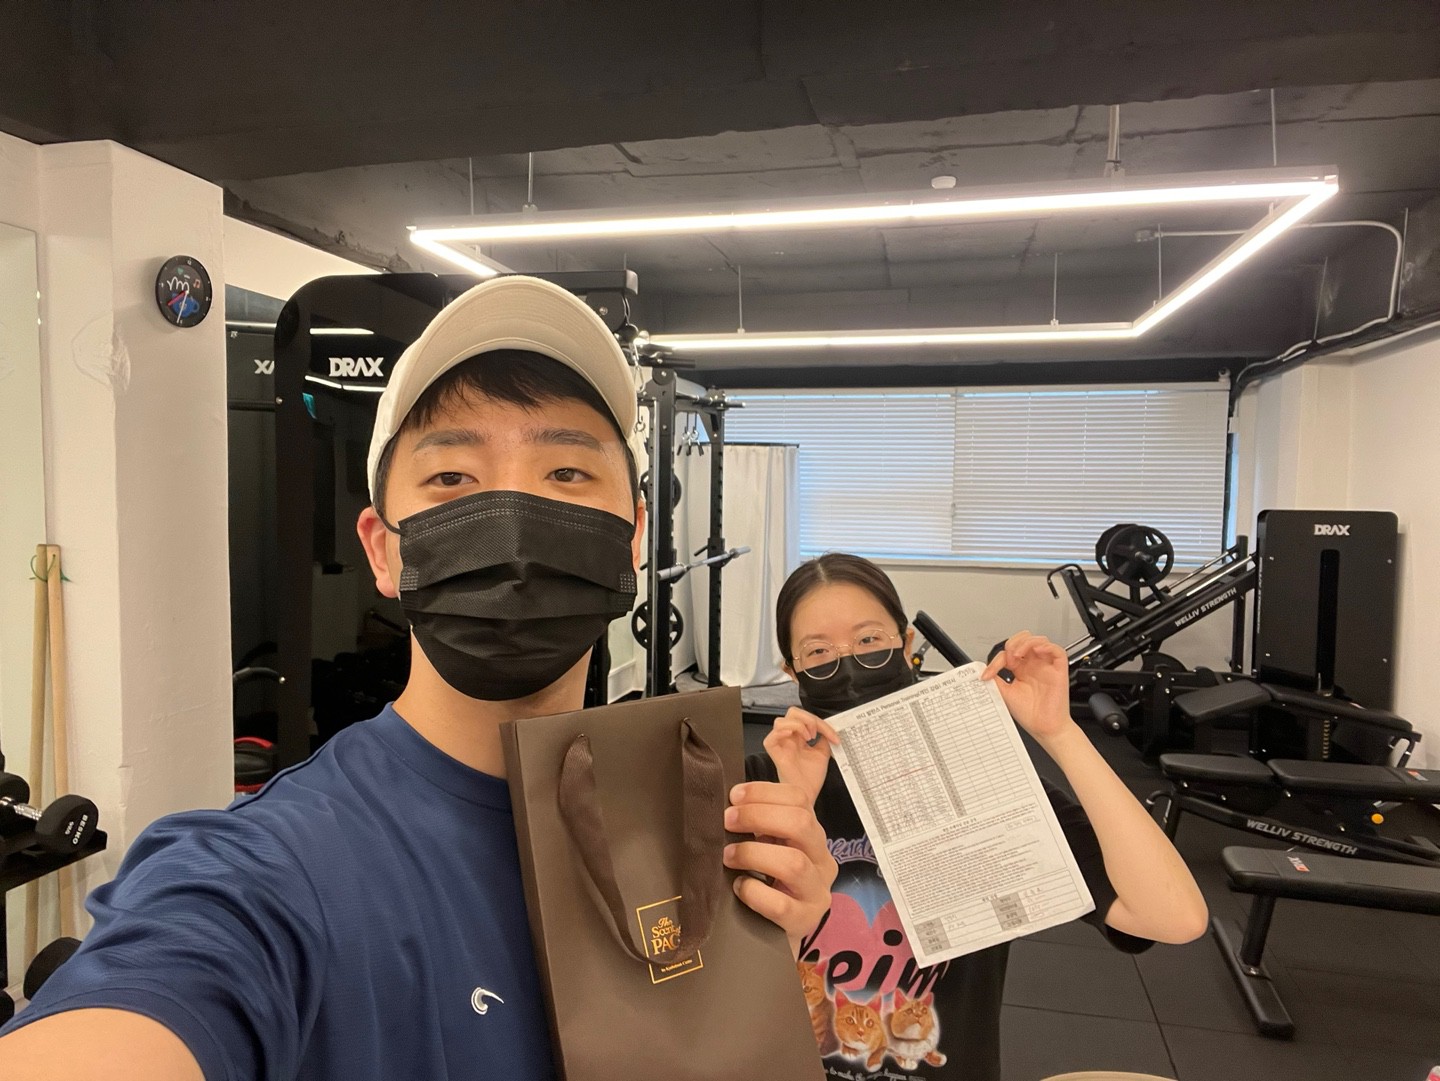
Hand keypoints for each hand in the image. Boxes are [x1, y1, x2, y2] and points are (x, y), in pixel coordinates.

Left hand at [723, 781, 837, 954]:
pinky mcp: (805, 922)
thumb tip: (731, 791)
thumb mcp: (766, 847)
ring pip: (794, 863)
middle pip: (801, 823)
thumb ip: (759, 818)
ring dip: (754, 854)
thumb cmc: (764, 884)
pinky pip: (781, 904)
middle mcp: (822, 860)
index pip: (800, 798)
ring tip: (728, 857)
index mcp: (812, 835)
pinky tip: (740, 888)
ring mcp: (817, 892)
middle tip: (727, 821)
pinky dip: (756, 893)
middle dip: (758, 816)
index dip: (765, 792)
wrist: (770, 939)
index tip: (734, 796)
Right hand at [762, 708, 838, 804]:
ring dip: (798, 725)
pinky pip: (770, 738)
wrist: (808, 795)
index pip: (805, 718)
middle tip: (816, 733)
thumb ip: (824, 739)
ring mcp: (780, 746)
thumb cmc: (811, 780)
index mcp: (798, 738)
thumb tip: (828, 728)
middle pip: (791, 713)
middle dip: (808, 718)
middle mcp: (788, 740)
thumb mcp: (823, 754)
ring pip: (780, 721)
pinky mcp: (775, 755)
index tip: (834, 736)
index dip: (821, 723)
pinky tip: (798, 739)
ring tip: (809, 737)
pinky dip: (784, 732)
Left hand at [981, 630, 1074, 741]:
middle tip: (1007, 657)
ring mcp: (1046, 667)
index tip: (988, 674)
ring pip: (1040, 640)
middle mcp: (1034, 666)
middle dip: (1013, 642)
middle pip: (1025, 639)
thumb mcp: (1005, 694)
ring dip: (1026, 642)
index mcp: (1021, 670)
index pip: (1008, 653)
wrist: (1045, 728)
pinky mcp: (1059, 670)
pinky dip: (1046, 646)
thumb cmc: (1030, 715)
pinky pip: (1057, 650)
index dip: (996, 659)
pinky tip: (1036, 651)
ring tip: (1017, 655)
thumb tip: (983, 669)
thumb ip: (996, 679)